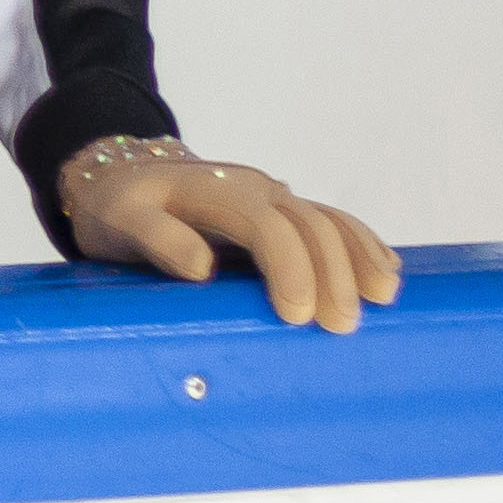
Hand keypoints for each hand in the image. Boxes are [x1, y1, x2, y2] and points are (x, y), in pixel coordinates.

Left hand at [65, 151, 402, 333]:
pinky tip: (384, 270)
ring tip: (383, 298)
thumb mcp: (118, 221)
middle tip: (342, 327)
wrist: (123, 175)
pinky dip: (361, 243)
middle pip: (308, 223)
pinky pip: (332, 220)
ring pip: (329, 219)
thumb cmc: (118, 207)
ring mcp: (273, 197)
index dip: (288, 268)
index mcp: (214, 189)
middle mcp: (253, 188)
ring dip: (359, 257)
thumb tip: (201, 267)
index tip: (296, 316)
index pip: (266, 225)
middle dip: (332, 273)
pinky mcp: (282, 211)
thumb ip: (155, 238)